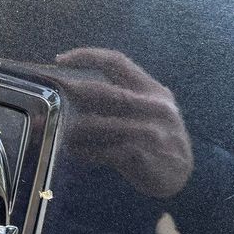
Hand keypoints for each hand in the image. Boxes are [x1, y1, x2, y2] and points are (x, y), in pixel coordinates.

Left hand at [55, 48, 192, 198]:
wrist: (184, 177)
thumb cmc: (157, 139)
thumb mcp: (147, 111)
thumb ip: (119, 97)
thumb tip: (71, 87)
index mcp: (153, 89)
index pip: (117, 61)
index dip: (86, 56)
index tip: (60, 59)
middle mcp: (154, 107)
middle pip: (104, 92)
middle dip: (72, 92)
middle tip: (49, 95)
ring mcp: (149, 132)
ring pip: (98, 124)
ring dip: (73, 128)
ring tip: (57, 130)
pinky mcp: (142, 157)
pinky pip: (102, 151)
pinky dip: (84, 151)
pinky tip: (74, 151)